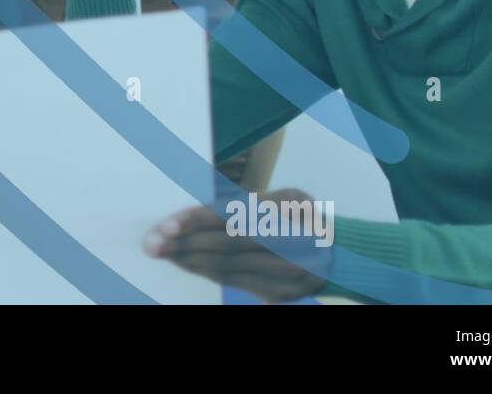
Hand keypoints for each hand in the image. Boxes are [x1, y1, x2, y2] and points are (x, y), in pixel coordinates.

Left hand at [143, 189, 329, 302]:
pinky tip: (184, 264)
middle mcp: (291, 240)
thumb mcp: (281, 200)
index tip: (166, 225)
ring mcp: (287, 270)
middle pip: (227, 244)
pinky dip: (205, 272)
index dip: (197, 221)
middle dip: (185, 243)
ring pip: (228, 267)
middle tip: (151, 243)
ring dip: (189, 260)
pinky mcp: (279, 292)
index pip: (233, 215)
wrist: (340, 254)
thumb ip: (242, 206)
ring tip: (161, 252)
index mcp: (290, 208)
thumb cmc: (298, 218)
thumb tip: (188, 214)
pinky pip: (233, 281)